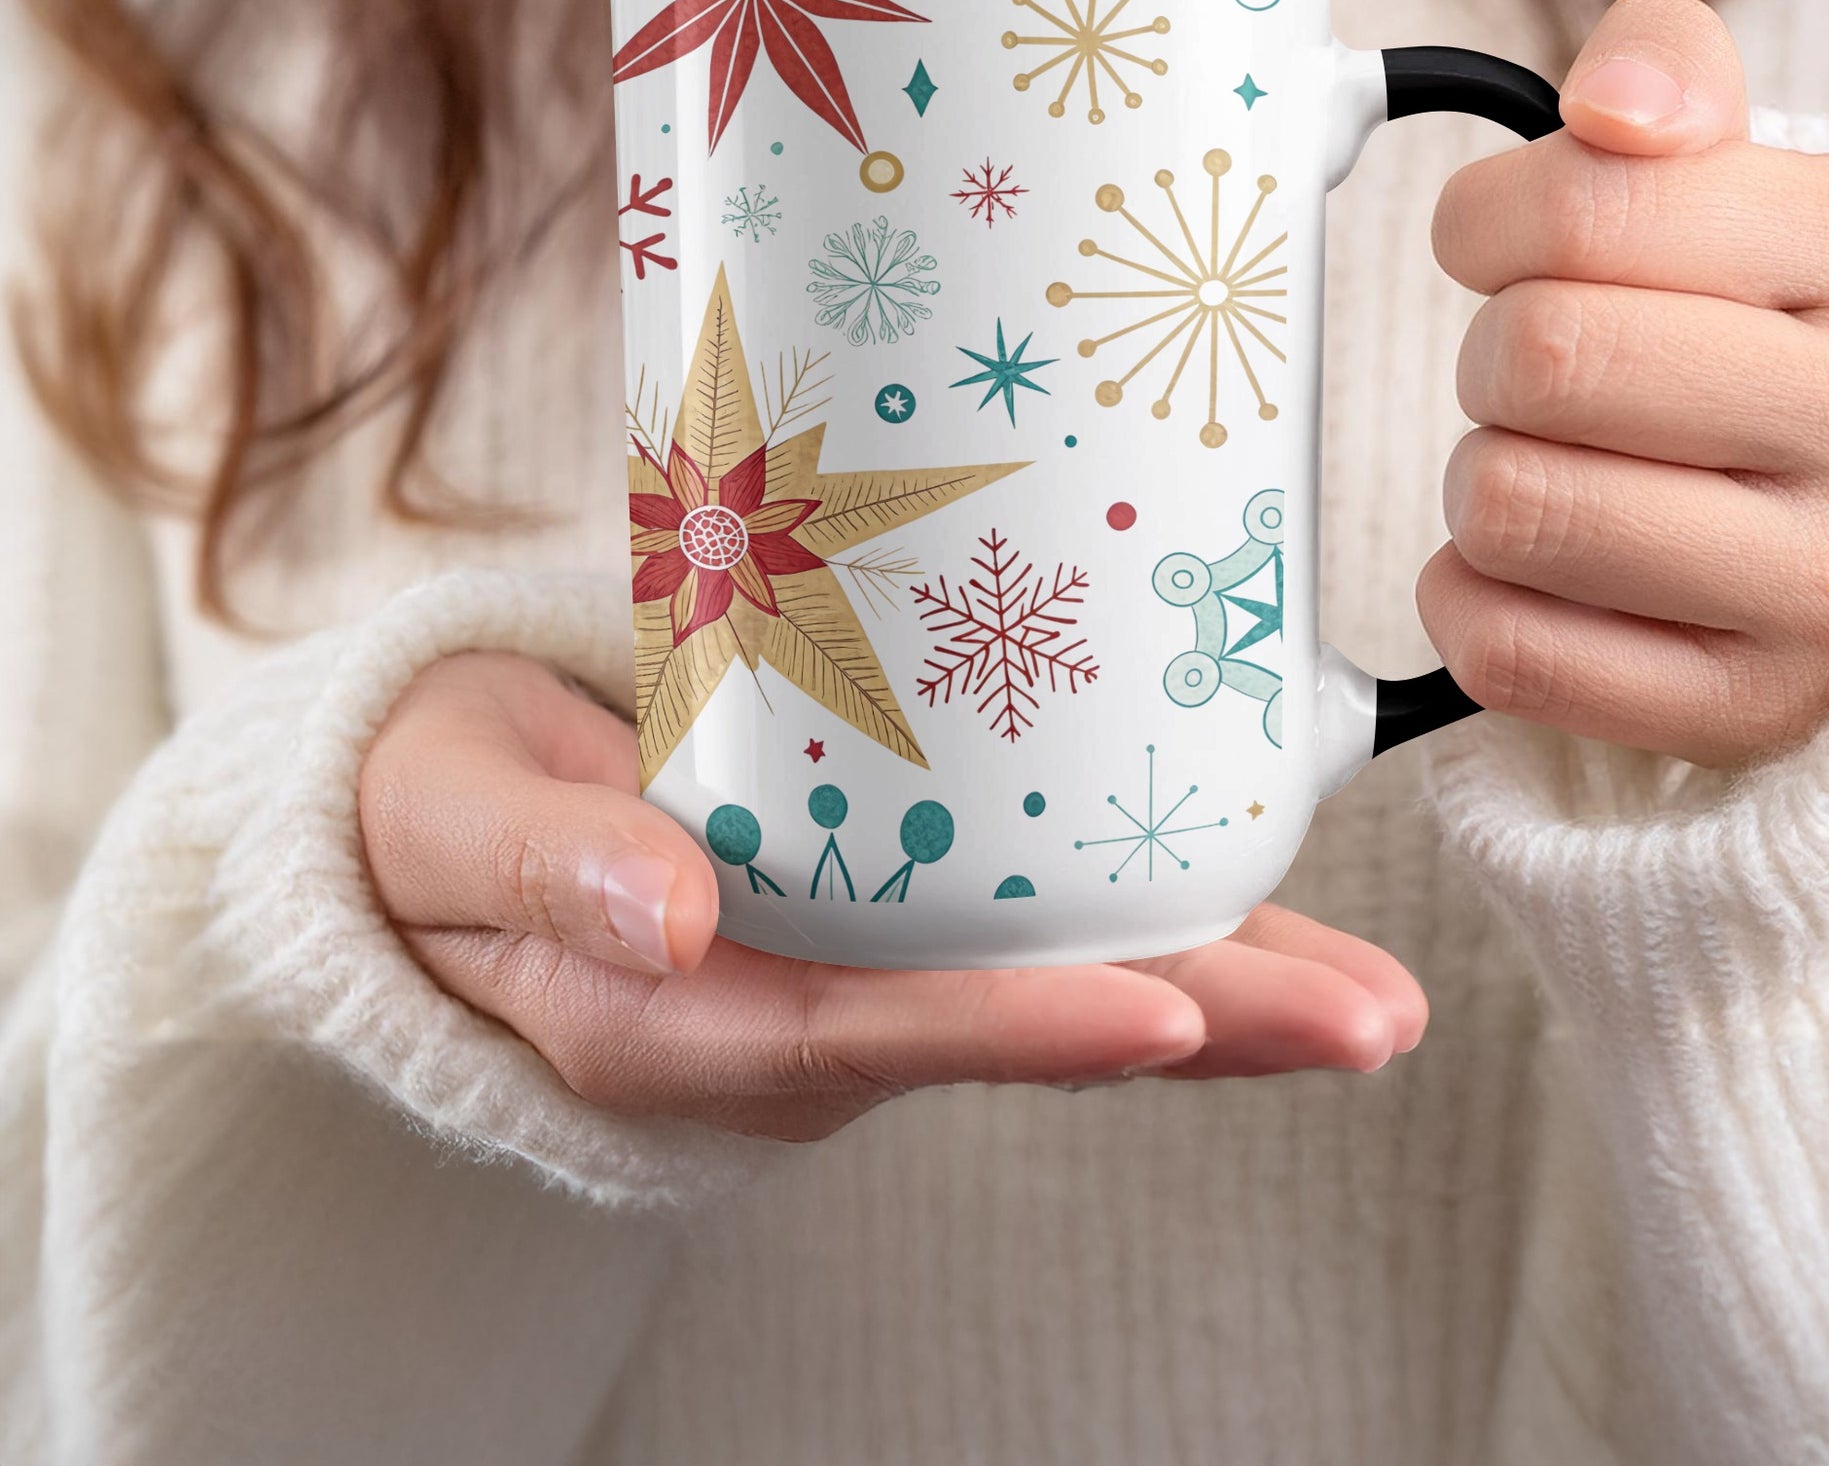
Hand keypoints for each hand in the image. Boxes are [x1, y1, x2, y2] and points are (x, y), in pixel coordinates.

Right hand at [359, 653, 1427, 1140]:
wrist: (447, 813)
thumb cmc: (439, 809)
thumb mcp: (451, 822)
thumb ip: (543, 866)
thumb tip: (663, 913)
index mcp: (684, 1015)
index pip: (869, 1035)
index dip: (1017, 1031)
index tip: (1163, 1017)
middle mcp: (796, 1014)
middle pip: (1010, 1028)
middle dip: (1195, 1028)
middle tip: (1369, 1019)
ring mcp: (849, 968)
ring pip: (1046, 984)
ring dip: (1214, 983)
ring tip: (1373, 991)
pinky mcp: (877, 911)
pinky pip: (1023, 922)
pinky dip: (1141, 912)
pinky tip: (1247, 885)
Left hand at [1422, 0, 1828, 769]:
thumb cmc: (1793, 333)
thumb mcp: (1763, 180)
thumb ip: (1669, 78)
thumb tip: (1608, 105)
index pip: (1578, 211)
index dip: (1485, 223)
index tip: (1503, 245)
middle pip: (1532, 361)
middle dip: (1493, 356)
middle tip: (1542, 372)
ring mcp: (1822, 586)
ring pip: (1509, 507)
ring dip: (1485, 479)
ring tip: (1557, 466)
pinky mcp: (1747, 705)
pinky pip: (1508, 651)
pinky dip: (1472, 600)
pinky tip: (1533, 568)